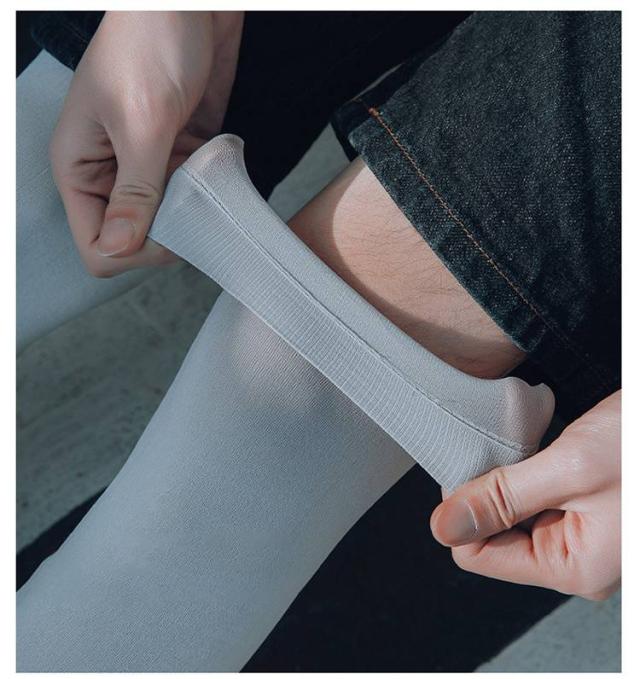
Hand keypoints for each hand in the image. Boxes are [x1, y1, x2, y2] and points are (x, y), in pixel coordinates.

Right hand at [50, 11, 243, 276]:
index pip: (98, 245)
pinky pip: (193, 195)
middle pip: (136, 240)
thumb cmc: (150, 44)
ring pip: (169, 221)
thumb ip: (134, 190)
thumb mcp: (140, 122)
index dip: (135, 251)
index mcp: (81, 168)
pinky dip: (209, 191)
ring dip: (193, 212)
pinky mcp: (179, 154)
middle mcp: (111, 174)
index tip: (171, 230)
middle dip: (169, 234)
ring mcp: (148, 166)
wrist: (191, 4)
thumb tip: (117, 248)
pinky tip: (217, 169)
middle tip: (196, 206)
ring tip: (207, 181)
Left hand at [430, 390, 620, 599]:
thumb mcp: (571, 467)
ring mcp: (586, 535)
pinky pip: (540, 496)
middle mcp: (578, 559)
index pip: (478, 555)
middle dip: (491, 489)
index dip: (464, 510)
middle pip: (495, 533)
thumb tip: (443, 526)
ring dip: (514, 475)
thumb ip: (503, 498)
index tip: (470, 467)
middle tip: (508, 448)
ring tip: (536, 443)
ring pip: (515, 511)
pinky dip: (534, 468)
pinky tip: (549, 444)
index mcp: (572, 566)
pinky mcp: (591, 509)